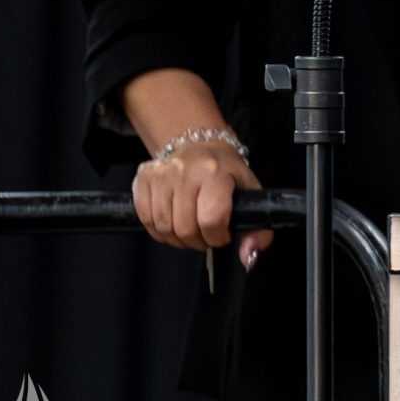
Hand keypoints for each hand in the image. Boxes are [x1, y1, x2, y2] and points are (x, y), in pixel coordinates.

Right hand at [132, 139, 271, 270]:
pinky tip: (172, 223)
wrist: (199, 144)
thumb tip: (248, 257)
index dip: (217, 236)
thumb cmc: (226, 172)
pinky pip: (145, 219)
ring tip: (190, 229)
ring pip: (163, 227)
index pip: (211, 219)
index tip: (222, 235)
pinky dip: (159, 230)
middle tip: (206, 235)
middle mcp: (185, 172)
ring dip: (178, 238)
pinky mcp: (143, 178)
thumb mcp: (249, 192)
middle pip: (185, 228)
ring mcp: (161, 174)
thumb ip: (256, 228)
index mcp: (215, 174)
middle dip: (198, 241)